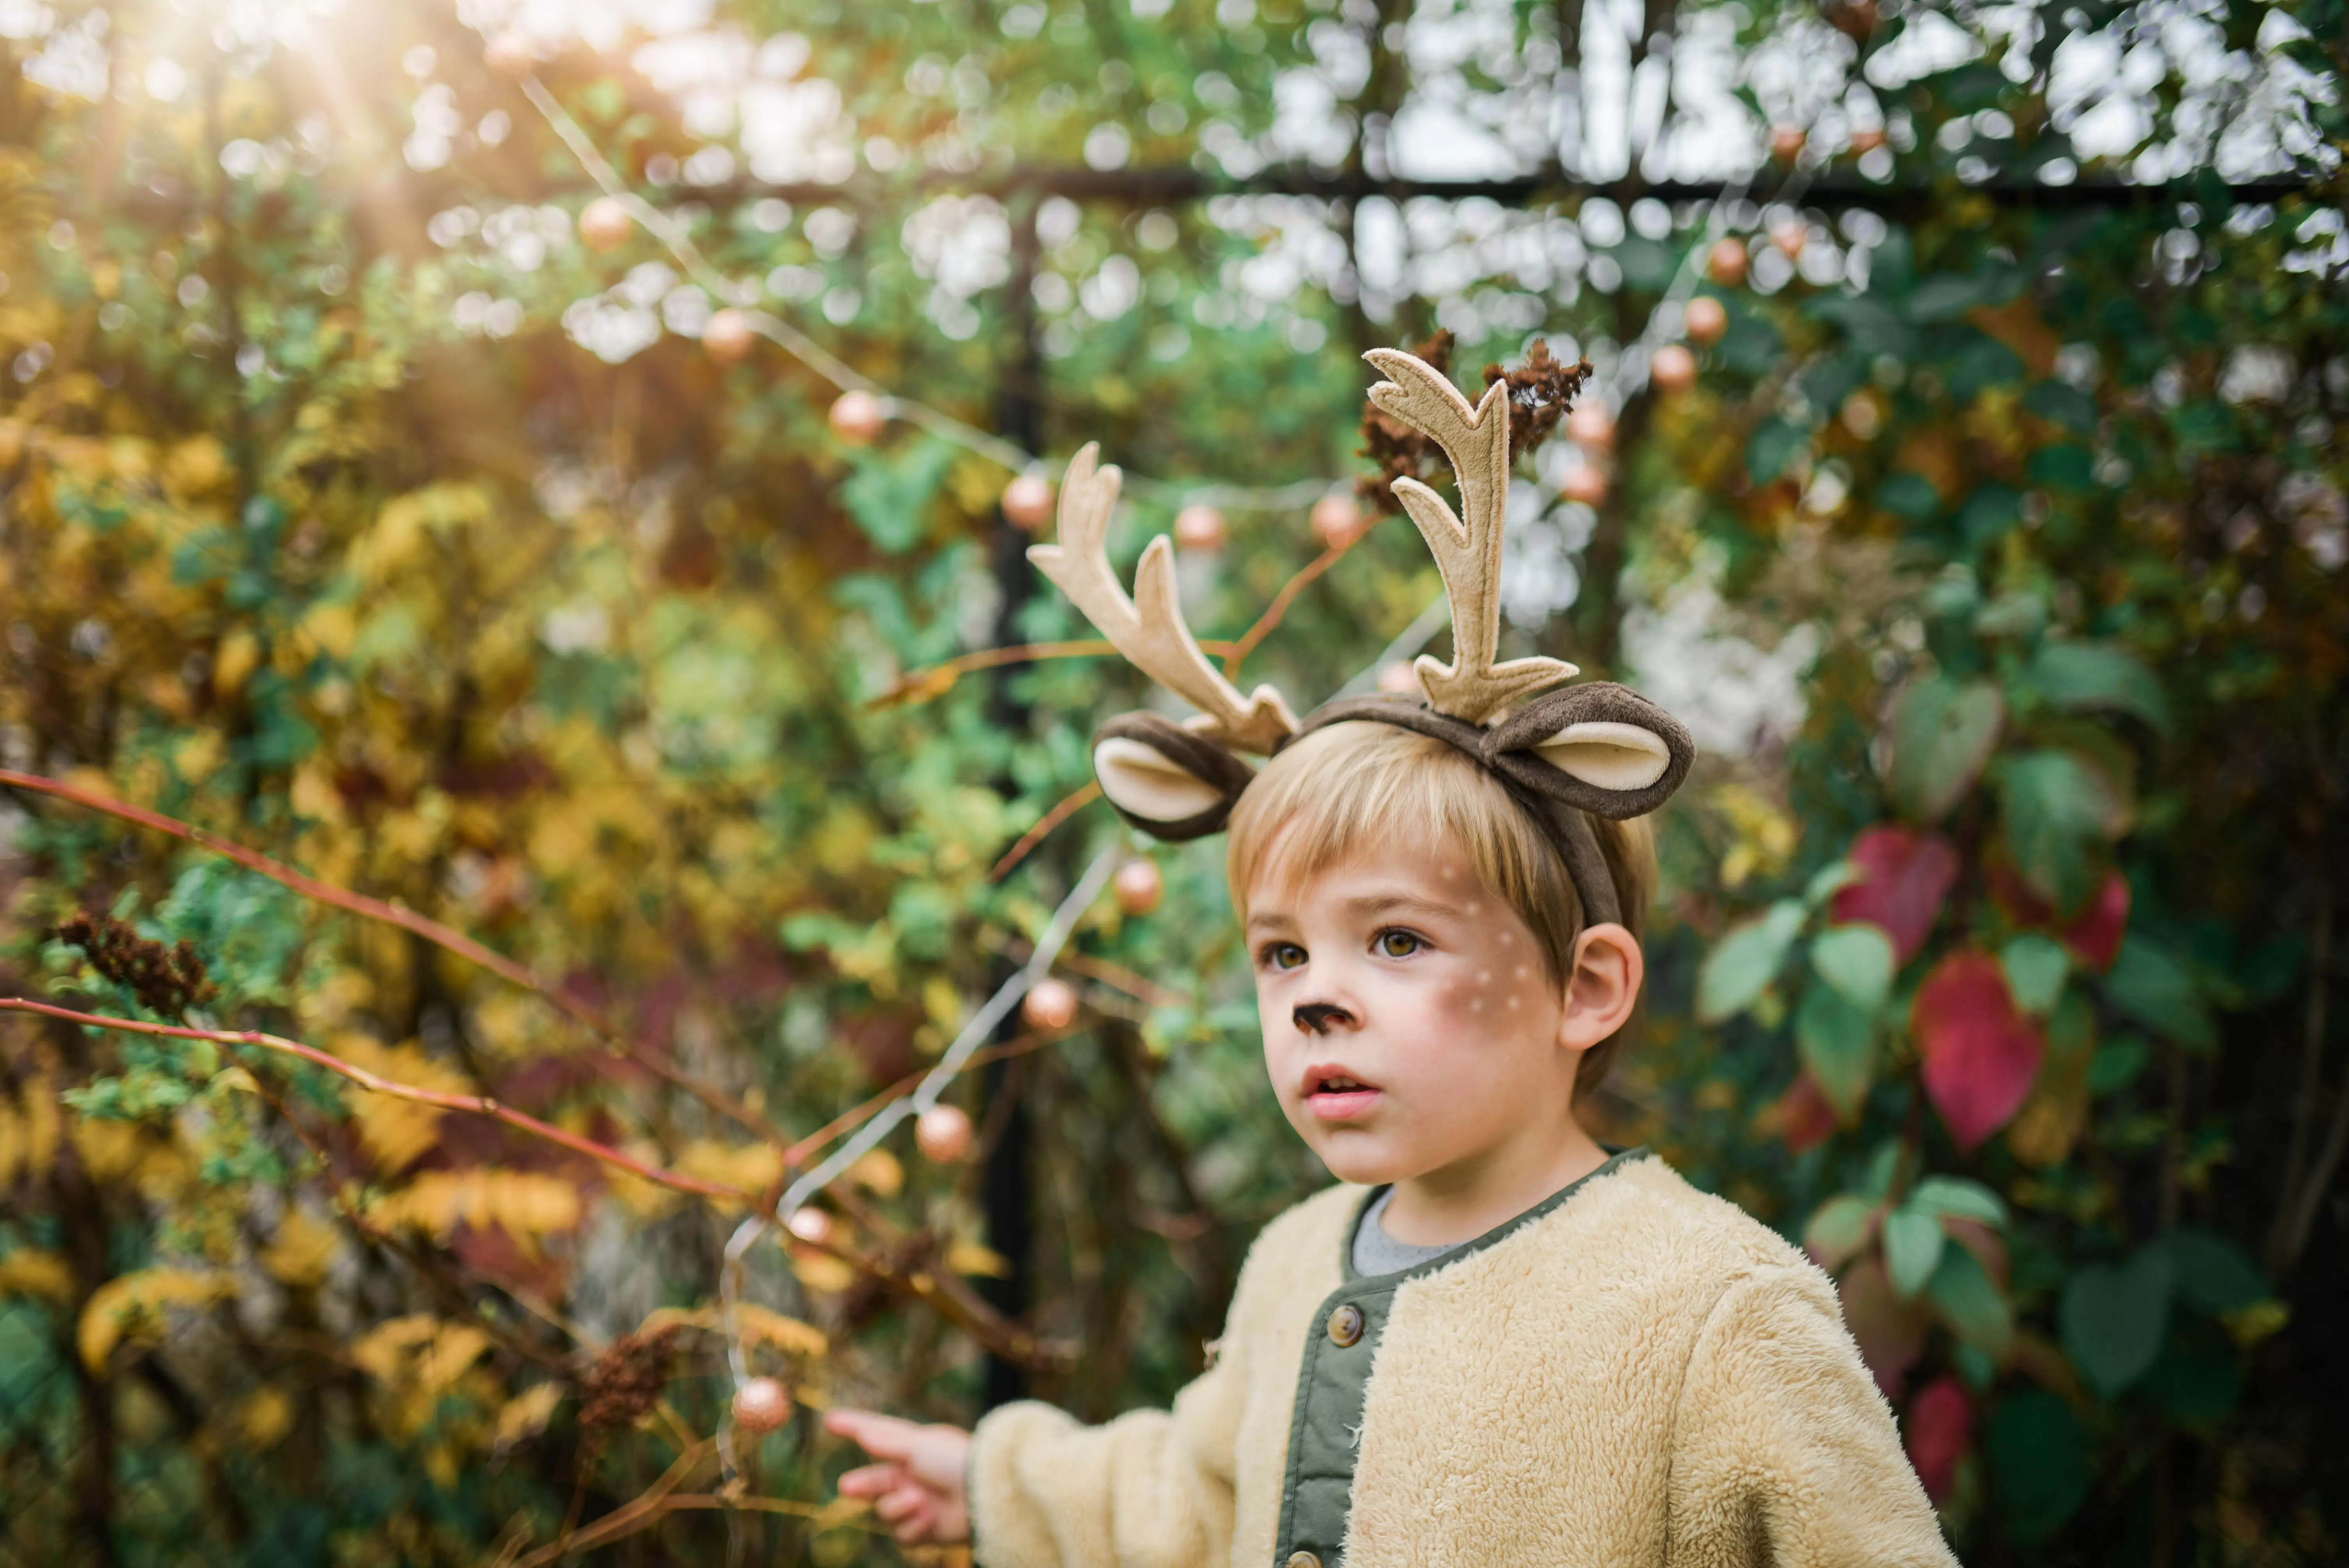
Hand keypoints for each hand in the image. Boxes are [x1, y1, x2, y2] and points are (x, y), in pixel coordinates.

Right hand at [825, 1408, 972, 1544]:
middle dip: (862, 1485)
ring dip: (898, 1507)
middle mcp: (913, 1475)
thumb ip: (888, 1443)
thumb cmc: (955, 1460)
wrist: (986, 1494)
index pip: (878, 1435)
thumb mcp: (919, 1445)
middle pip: (875, 1482)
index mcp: (913, 1448)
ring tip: (919, 1500)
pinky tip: (930, 1517)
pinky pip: (902, 1535)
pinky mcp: (925, 1530)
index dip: (854, 1426)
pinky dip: (914, 1527)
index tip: (830, 1418)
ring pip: (885, 1512)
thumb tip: (863, 1433)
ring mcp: (918, 1503)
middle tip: (848, 1486)